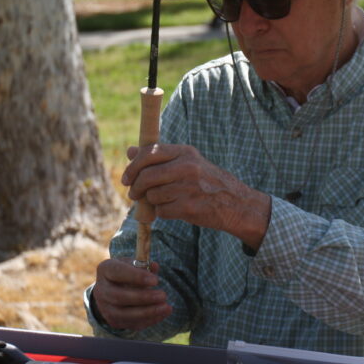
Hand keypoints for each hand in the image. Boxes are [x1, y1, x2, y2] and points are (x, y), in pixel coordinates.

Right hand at [92, 257, 171, 330]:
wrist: (113, 288)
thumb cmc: (127, 272)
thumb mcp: (134, 264)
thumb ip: (144, 264)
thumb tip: (154, 267)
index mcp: (105, 269)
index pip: (117, 272)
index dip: (136, 276)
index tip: (156, 280)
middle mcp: (101, 290)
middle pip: (119, 297)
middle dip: (143, 298)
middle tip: (163, 295)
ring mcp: (105, 308)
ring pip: (124, 314)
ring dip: (148, 312)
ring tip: (166, 307)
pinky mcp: (113, 321)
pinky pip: (131, 323)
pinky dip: (149, 320)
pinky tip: (162, 313)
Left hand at [123, 144, 270, 248]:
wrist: (236, 204)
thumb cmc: (208, 182)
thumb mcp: (188, 162)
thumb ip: (159, 157)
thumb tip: (130, 150)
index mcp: (185, 152)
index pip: (149, 153)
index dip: (133, 166)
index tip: (127, 178)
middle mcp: (187, 167)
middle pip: (146, 176)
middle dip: (135, 188)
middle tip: (134, 194)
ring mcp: (188, 187)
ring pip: (152, 196)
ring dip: (152, 202)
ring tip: (164, 201)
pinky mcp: (188, 207)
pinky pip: (161, 211)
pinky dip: (162, 213)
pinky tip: (175, 209)